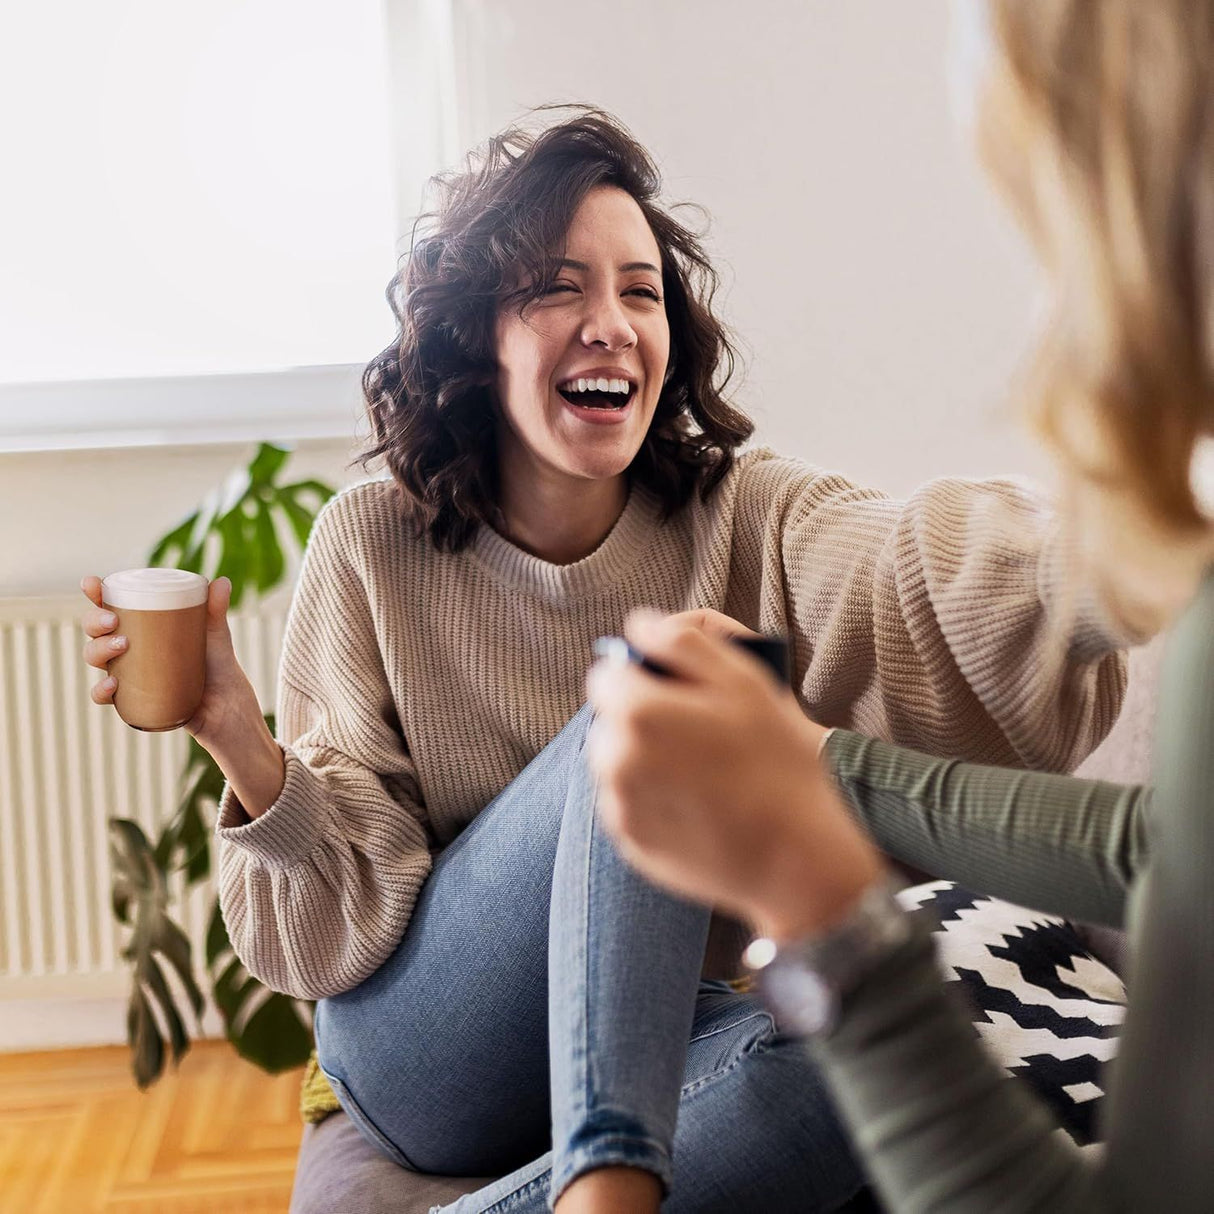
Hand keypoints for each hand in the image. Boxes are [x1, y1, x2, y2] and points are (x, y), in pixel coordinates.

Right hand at [80, 574, 264, 750]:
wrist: (224, 705)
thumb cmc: (216, 664)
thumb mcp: (215, 634)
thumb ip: (215, 608)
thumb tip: (221, 581)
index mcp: (141, 626)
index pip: (111, 605)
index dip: (95, 593)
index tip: (92, 583)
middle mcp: (127, 648)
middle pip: (95, 630)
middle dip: (94, 621)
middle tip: (112, 621)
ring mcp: (126, 672)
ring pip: (94, 657)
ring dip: (98, 649)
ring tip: (121, 645)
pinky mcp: (129, 698)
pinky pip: (104, 695)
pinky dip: (101, 690)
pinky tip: (112, 684)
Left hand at [587, 610, 884, 939]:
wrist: (796, 857)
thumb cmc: (777, 762)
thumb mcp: (744, 681)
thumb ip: (684, 640)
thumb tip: (639, 624)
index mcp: (637, 712)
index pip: (607, 672)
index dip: (642, 674)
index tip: (678, 689)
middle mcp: (614, 760)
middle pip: (609, 719)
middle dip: (640, 715)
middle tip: (697, 730)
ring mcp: (618, 806)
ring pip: (615, 761)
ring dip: (642, 755)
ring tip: (699, 767)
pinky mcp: (629, 842)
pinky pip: (627, 802)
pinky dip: (650, 795)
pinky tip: (696, 801)